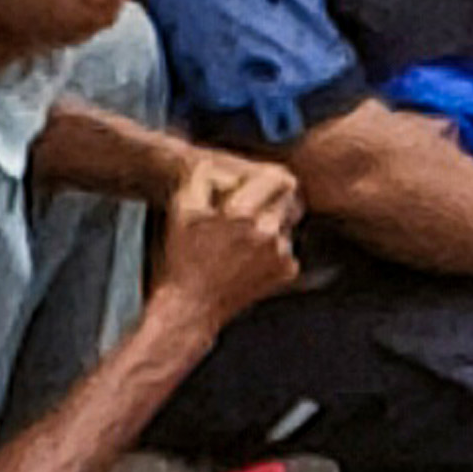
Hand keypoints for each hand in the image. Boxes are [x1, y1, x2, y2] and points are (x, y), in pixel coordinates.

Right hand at [151, 159, 303, 328]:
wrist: (191, 306)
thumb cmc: (182, 258)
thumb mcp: (183, 211)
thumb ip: (202, 179)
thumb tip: (216, 165)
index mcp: (244, 216)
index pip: (281, 180)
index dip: (270, 178)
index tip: (261, 182)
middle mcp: (270, 235)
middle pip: (290, 201)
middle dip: (274, 199)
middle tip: (252, 205)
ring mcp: (283, 256)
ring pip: (288, 224)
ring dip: (271, 225)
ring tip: (242, 236)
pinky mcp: (287, 273)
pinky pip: (288, 249)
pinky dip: (274, 249)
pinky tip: (248, 255)